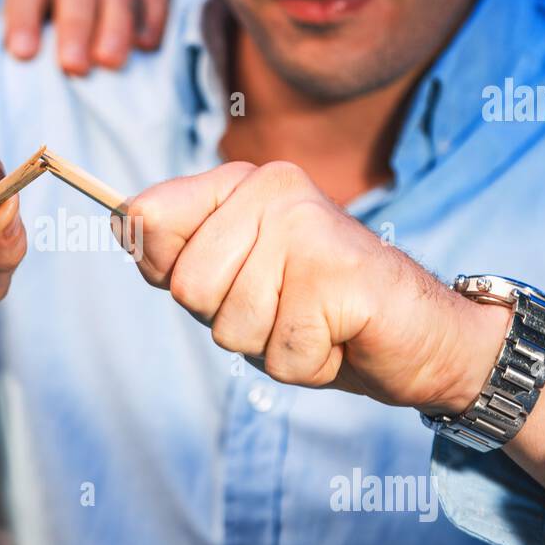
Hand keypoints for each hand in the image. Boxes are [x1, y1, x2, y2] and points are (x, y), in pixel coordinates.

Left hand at [0, 0, 169, 75]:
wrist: (80, 107)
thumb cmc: (25, 88)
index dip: (22, 15)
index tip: (21, 55)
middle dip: (73, 23)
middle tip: (73, 67)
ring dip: (114, 22)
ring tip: (111, 63)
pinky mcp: (148, 9)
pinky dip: (152, 15)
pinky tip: (147, 47)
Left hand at [114, 161, 510, 413]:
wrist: (423, 338)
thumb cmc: (320, 313)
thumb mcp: (234, 282)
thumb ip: (177, 254)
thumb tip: (120, 219)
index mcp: (239, 182)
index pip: (145, 221)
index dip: (171, 272)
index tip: (233, 277)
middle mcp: (272, 188)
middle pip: (186, 287)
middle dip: (231, 321)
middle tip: (287, 308)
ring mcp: (305, 226)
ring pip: (230, 324)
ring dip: (270, 346)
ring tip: (314, 321)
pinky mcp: (336, 271)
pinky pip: (280, 351)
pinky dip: (308, 363)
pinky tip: (340, 336)